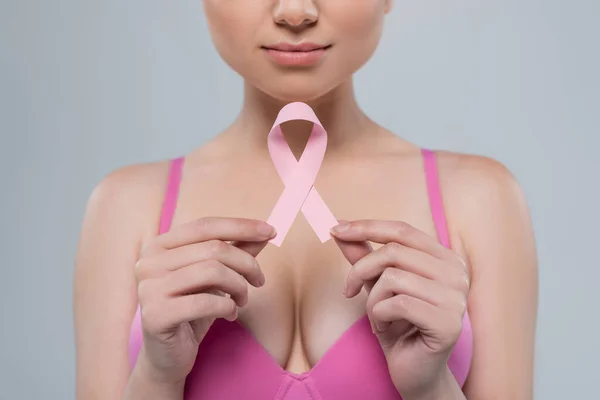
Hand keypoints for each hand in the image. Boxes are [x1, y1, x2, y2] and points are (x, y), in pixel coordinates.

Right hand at [133, 217, 275, 386]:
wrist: (168, 356)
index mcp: (159, 246)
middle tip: (259, 281)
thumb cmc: (192, 310)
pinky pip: (206, 302)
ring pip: (213, 272)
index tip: (271, 231)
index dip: (241, 226)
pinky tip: (230, 314)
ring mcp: (149, 289)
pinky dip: (228, 306)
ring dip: (239, 286)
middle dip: (246, 263)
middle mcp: (148, 263)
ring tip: (243, 299)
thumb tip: (266, 232)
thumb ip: (236, 251)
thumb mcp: (215, 277)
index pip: (205, 226)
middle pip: (213, 248)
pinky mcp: (155, 315)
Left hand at [331, 220, 468, 398]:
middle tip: (348, 290)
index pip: (402, 230)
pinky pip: (397, 304)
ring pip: (392, 278)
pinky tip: (385, 329)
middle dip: (360, 270)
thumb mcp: (377, 285)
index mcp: (445, 258)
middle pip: (393, 252)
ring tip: (377, 317)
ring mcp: (456, 298)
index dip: (366, 227)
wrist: (414, 372)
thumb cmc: (398, 326)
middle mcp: (457, 273)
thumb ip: (364, 256)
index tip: (336, 229)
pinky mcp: (447, 323)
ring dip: (372, 301)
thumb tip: (340, 228)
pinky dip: (379, 316)